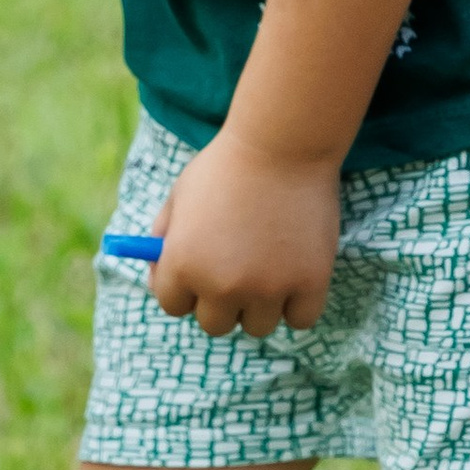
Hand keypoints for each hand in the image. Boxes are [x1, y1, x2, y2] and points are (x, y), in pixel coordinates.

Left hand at [152, 133, 337, 338]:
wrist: (281, 142)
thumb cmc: (227, 165)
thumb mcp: (181, 196)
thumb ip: (165, 239)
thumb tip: (159, 279)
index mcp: (182, 264)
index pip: (173, 306)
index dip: (184, 289)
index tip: (200, 273)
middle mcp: (221, 285)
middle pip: (214, 324)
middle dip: (221, 302)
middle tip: (236, 273)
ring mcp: (268, 288)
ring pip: (257, 326)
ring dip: (260, 306)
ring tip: (269, 267)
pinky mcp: (310, 283)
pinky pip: (300, 320)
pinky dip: (298, 305)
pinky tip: (296, 274)